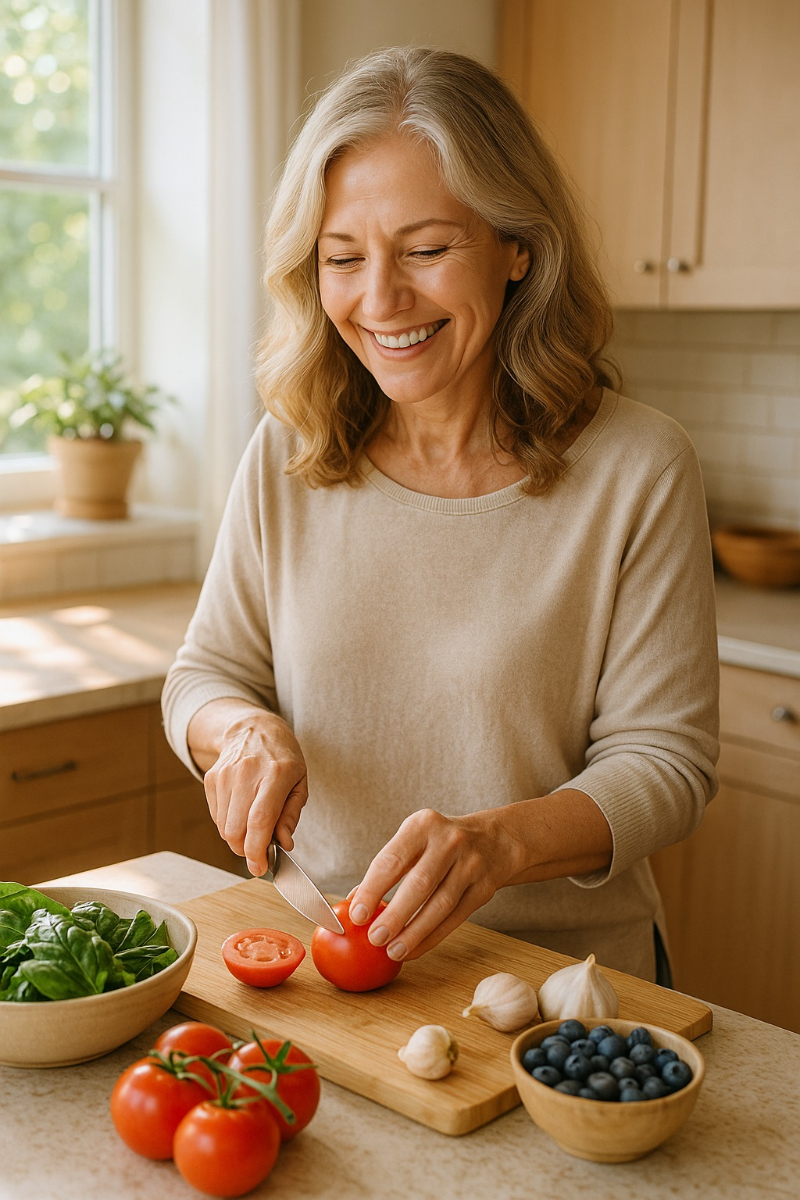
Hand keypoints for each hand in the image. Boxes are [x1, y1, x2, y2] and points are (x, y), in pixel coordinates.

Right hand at [199, 708, 307, 876]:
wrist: (254, 729)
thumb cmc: (283, 759)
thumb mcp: (300, 783)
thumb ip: (291, 815)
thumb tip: (284, 844)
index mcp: (276, 774)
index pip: (259, 820)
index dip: (257, 850)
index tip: (259, 868)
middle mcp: (247, 773)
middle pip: (236, 829)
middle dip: (246, 850)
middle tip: (259, 852)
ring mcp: (226, 775)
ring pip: (223, 827)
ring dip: (237, 839)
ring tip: (252, 828)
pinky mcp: (212, 778)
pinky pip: (216, 816)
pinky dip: (228, 824)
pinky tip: (241, 812)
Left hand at [347, 808, 522, 961]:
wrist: (494, 841)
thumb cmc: (439, 844)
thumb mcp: (414, 840)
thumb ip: (386, 867)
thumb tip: (353, 902)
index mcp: (423, 825)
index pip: (392, 860)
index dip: (373, 889)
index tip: (357, 915)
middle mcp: (450, 841)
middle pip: (419, 884)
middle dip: (395, 915)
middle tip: (375, 938)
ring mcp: (471, 864)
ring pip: (440, 905)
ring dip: (414, 933)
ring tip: (393, 951)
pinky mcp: (485, 888)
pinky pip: (455, 918)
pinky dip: (432, 937)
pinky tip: (414, 950)